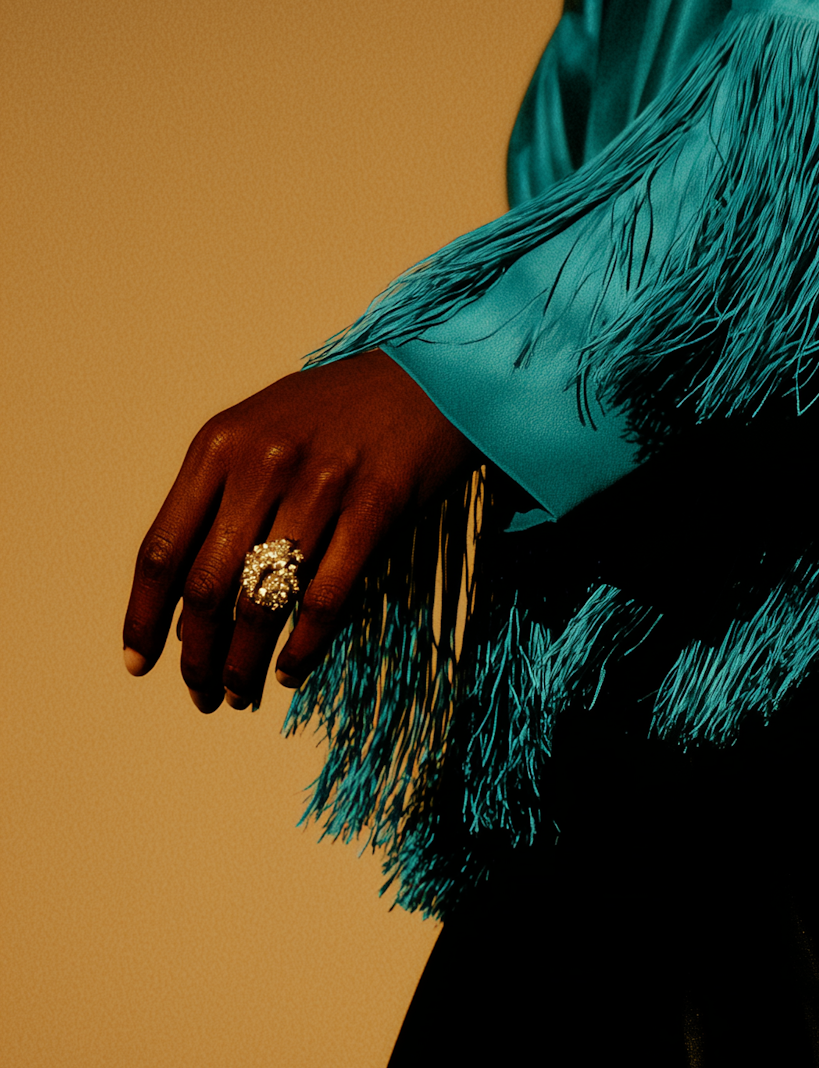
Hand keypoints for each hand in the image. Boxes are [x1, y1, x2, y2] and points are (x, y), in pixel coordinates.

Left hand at [123, 349, 481, 712]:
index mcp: (219, 444)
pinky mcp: (377, 505)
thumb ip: (219, 505)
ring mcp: (323, 483)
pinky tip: (292, 669)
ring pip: (264, 601)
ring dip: (245, 662)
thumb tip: (189, 612)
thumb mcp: (259, 434)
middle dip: (197, 654)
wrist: (429, 375)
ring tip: (240, 691)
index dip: (143, 617)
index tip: (138, 663)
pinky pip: (326, 597)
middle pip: (208, 586)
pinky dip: (303, 646)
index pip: (162, 550)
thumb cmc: (335, 414)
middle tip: (200, 692)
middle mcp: (263, 461)